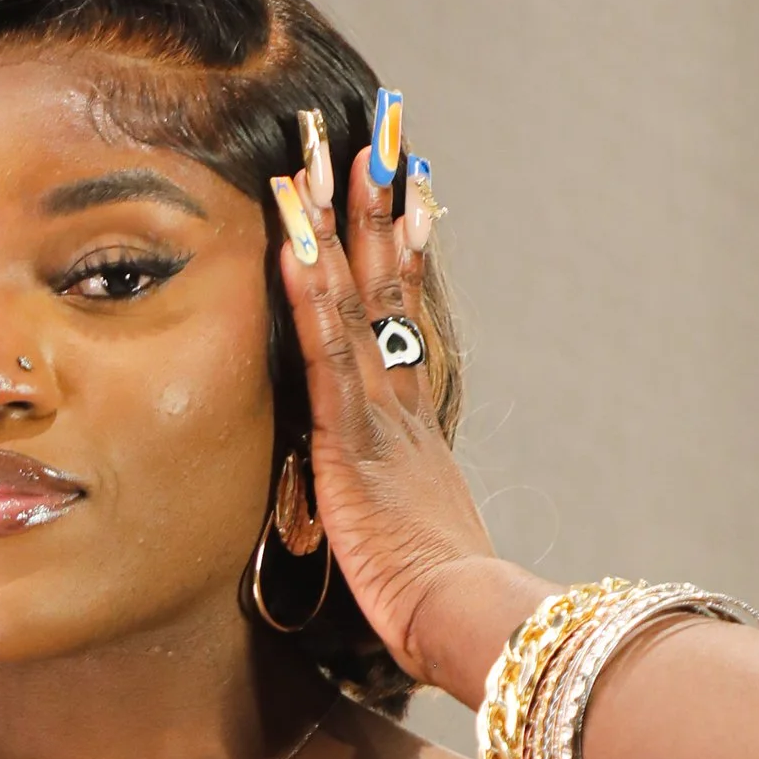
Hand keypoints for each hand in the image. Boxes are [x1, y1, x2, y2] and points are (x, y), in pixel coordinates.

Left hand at [271, 128, 508, 686]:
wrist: (464, 622)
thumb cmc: (439, 602)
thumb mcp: (410, 537)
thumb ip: (393, 506)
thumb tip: (385, 508)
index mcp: (412, 424)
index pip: (400, 317)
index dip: (396, 250)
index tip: (398, 188)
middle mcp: (400, 404)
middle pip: (386, 286)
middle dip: (376, 210)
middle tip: (374, 136)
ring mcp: (378, 416)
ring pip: (355, 304)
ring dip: (339, 229)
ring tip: (329, 159)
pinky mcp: (351, 442)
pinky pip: (326, 356)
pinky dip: (309, 299)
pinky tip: (293, 247)